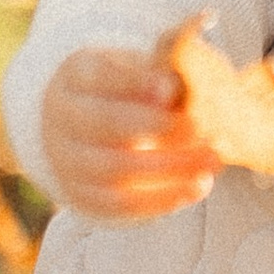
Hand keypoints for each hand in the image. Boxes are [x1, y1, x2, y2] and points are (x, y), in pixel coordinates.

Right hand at [39, 47, 219, 221]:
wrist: (93, 127)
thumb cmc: (129, 90)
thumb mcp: (141, 69)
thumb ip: (157, 74)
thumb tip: (170, 91)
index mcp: (75, 75)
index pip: (99, 76)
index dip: (136, 82)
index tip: (173, 88)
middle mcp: (61, 117)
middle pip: (105, 123)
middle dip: (158, 127)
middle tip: (202, 128)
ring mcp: (66, 159)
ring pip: (113, 169)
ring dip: (169, 168)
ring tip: (212, 161)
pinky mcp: (81, 194)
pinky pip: (119, 204)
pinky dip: (160, 199)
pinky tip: (196, 187)